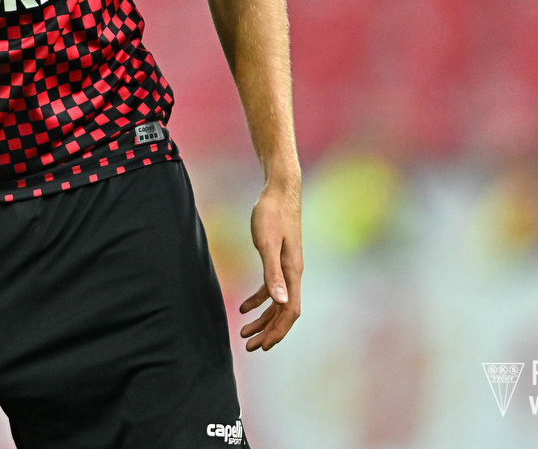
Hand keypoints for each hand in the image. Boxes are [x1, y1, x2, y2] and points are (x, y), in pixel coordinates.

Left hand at [239, 182, 301, 351]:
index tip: (262, 345)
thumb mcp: (267, 243)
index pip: (290, 311)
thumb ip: (272, 273)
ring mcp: (287, 267)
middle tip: (249, 347)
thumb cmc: (272, 214)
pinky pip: (271, 288)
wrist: (279, 191)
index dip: (277, 330)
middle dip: (268, 331)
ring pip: (277, 303)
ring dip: (263, 320)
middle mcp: (293, 274)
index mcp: (293, 272)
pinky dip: (259, 301)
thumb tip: (280, 302)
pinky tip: (244, 307)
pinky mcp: (278, 259)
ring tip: (245, 333)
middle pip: (284, 312)